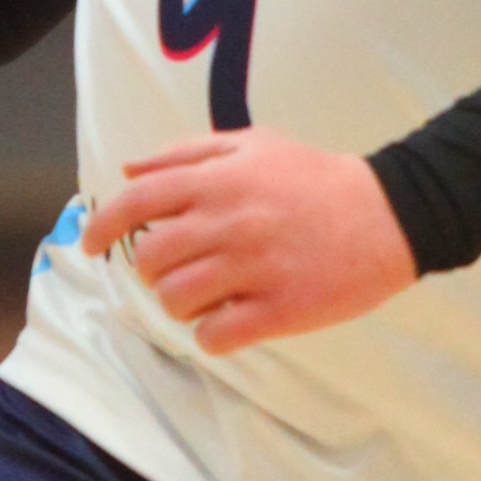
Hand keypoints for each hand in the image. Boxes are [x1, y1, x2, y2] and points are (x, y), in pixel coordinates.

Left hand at [82, 132, 416, 355]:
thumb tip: (130, 169)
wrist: (390, 214)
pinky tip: (231, 321)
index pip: (138, 201)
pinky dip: (212, 335)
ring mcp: (254, 268)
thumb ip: (188, 152)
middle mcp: (229, 222)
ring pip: (176, 301)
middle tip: (177, 269)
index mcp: (219, 180)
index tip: (90, 244)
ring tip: (208, 295)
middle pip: (151, 259)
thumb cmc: (315, 179)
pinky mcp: (279, 310)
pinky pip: (215, 336)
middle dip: (151, 270)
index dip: (103, 225)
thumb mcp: (254, 144)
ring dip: (180, 304)